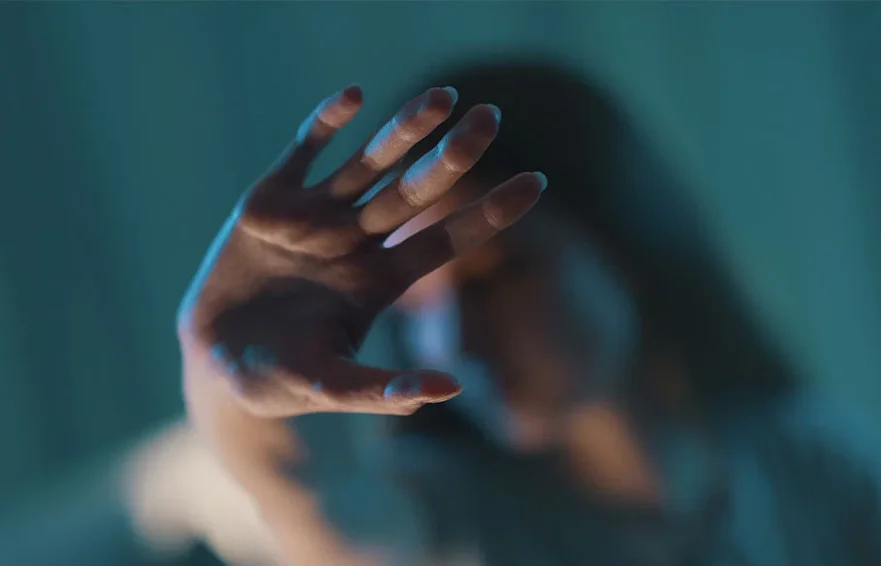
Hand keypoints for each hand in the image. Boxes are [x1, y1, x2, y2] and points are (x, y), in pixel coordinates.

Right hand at [177, 85, 545, 417]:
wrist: (212, 359)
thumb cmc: (277, 379)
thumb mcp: (330, 386)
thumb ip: (384, 389)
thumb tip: (452, 389)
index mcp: (381, 281)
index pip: (446, 241)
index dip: (489, 213)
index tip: (537, 183)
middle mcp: (356, 241)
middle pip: (415, 192)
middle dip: (452, 157)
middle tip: (492, 118)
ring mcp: (315, 216)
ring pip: (368, 163)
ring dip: (403, 130)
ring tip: (443, 97)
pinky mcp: (269, 199)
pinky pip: (303, 151)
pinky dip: (325, 124)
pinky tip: (354, 97)